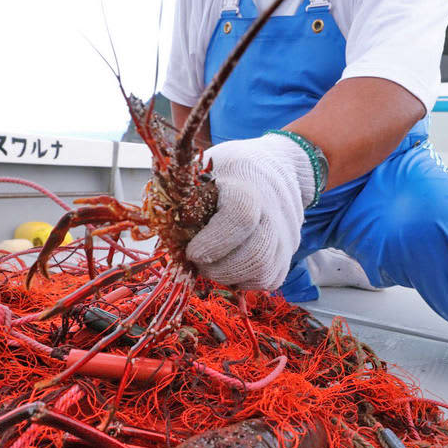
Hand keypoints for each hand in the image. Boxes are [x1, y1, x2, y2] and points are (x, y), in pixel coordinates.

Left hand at [186, 134, 314, 289]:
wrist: (277, 166)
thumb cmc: (230, 171)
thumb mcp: (202, 169)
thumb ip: (181, 197)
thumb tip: (157, 224)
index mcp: (246, 186)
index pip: (239, 218)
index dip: (213, 243)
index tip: (191, 252)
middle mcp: (273, 212)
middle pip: (255, 255)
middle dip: (219, 269)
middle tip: (198, 262)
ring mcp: (286, 235)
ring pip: (263, 273)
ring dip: (230, 277)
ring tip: (212, 264)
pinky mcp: (289, 253)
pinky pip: (268, 280)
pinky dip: (245, 281)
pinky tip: (231, 267)